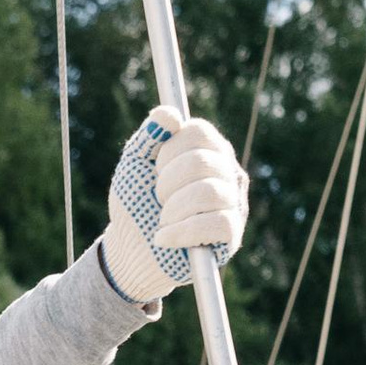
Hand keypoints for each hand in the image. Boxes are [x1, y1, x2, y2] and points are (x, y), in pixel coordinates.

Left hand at [99, 110, 248, 305]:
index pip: (198, 131)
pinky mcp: (232, 233)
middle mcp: (227, 171)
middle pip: (202, 161)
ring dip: (172, 209)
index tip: (155, 171)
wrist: (131, 249)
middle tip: (157, 199)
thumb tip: (171, 114)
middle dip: (166, 183)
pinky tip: (163, 238)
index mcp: (208, 148)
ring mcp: (234, 202)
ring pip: (209, 192)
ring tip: (162, 220)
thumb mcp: (135, 164)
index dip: (168, 152)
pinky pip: (217, 223)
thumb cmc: (136, 202)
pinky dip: (182, 232)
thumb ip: (149, 135)